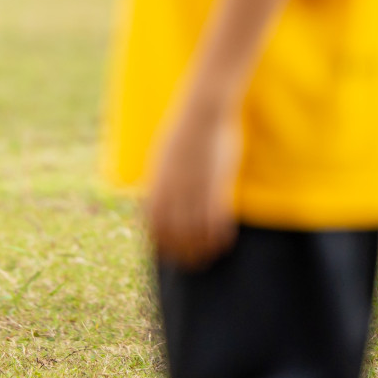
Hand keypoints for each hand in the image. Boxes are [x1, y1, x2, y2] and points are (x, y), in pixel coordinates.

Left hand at [146, 96, 240, 267]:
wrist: (203, 114)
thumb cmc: (185, 132)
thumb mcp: (162, 157)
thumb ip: (160, 181)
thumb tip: (157, 197)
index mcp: (156, 183)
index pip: (152, 224)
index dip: (159, 242)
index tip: (167, 252)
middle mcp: (172, 191)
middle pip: (172, 234)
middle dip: (180, 252)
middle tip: (191, 263)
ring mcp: (194, 190)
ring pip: (194, 233)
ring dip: (201, 250)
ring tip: (208, 258)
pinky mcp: (216, 187)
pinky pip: (217, 223)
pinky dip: (220, 238)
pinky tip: (225, 242)